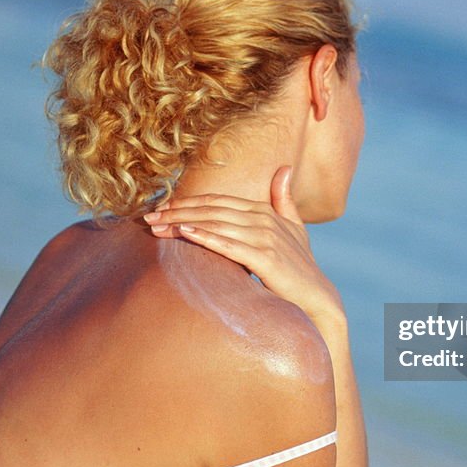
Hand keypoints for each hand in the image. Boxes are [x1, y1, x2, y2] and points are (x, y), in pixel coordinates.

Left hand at [143, 166, 344, 327]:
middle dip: (177, 212)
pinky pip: (229, 245)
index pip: (217, 201)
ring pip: (215, 224)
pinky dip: (206, 237)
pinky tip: (185, 234)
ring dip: (183, 223)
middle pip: (212, 209)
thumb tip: (283, 168)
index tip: (161, 208)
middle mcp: (264, 219)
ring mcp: (265, 238)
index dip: (188, 202)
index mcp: (264, 211)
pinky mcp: (265, 258)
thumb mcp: (294, 229)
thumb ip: (283, 201)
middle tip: (149, 217)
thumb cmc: (301, 266)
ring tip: (157, 226)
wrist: (317, 298)